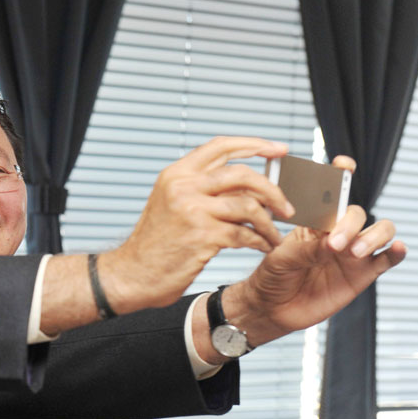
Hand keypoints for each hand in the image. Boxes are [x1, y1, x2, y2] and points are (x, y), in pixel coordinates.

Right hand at [102, 136, 294, 312]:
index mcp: (176, 174)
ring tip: (275, 235)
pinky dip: (259, 241)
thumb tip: (246, 182)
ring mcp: (192, 210)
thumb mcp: (170, 203)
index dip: (254, 144)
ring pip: (248, 205)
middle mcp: (183, 186)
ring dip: (269, 222)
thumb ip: (200, 188)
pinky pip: (245, 233)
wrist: (132, 274)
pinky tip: (261, 246)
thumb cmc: (154, 244)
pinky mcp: (202, 236)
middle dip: (273, 190)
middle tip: (285, 206)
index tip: (279, 150)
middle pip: (242, 174)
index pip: (221, 146)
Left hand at [226, 155, 406, 345]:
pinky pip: (386, 259)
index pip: (331, 193)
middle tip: (333, 244)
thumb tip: (334, 244)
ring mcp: (353, 252)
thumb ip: (307, 249)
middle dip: (349, 224)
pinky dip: (395, 252)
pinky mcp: (363, 274)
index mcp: (314, 221)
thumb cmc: (271, 277)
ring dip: (373, 235)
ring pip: (380, 230)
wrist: (271, 308)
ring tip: (354, 252)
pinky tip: (395, 248)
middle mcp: (337, 232)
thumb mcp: (282, 258)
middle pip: (357, 213)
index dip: (340, 175)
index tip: (342, 165)